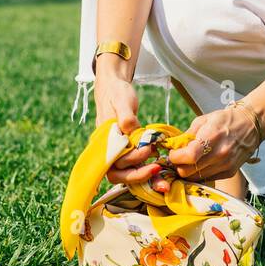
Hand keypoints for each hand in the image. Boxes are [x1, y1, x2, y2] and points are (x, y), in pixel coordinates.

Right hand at [95, 73, 173, 191]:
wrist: (114, 88)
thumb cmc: (117, 94)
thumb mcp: (122, 101)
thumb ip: (126, 117)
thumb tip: (131, 132)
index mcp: (103, 141)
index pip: (113, 163)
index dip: (131, 162)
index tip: (148, 151)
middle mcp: (107, 150)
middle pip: (118, 174)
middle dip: (138, 174)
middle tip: (157, 167)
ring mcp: (116, 152)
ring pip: (126, 173)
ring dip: (143, 176)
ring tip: (161, 175)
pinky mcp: (126, 151)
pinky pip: (133, 166)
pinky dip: (145, 169)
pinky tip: (159, 168)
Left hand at [166, 102, 260, 181]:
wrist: (251, 125)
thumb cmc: (225, 120)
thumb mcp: (204, 120)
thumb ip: (187, 135)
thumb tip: (172, 147)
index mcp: (212, 136)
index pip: (189, 156)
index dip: (175, 157)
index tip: (173, 153)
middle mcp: (220, 154)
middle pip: (188, 171)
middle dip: (178, 166)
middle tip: (179, 158)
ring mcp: (226, 165)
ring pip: (196, 178)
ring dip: (188, 171)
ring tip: (189, 161)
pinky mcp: (229, 172)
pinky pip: (207, 179)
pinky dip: (200, 173)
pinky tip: (201, 164)